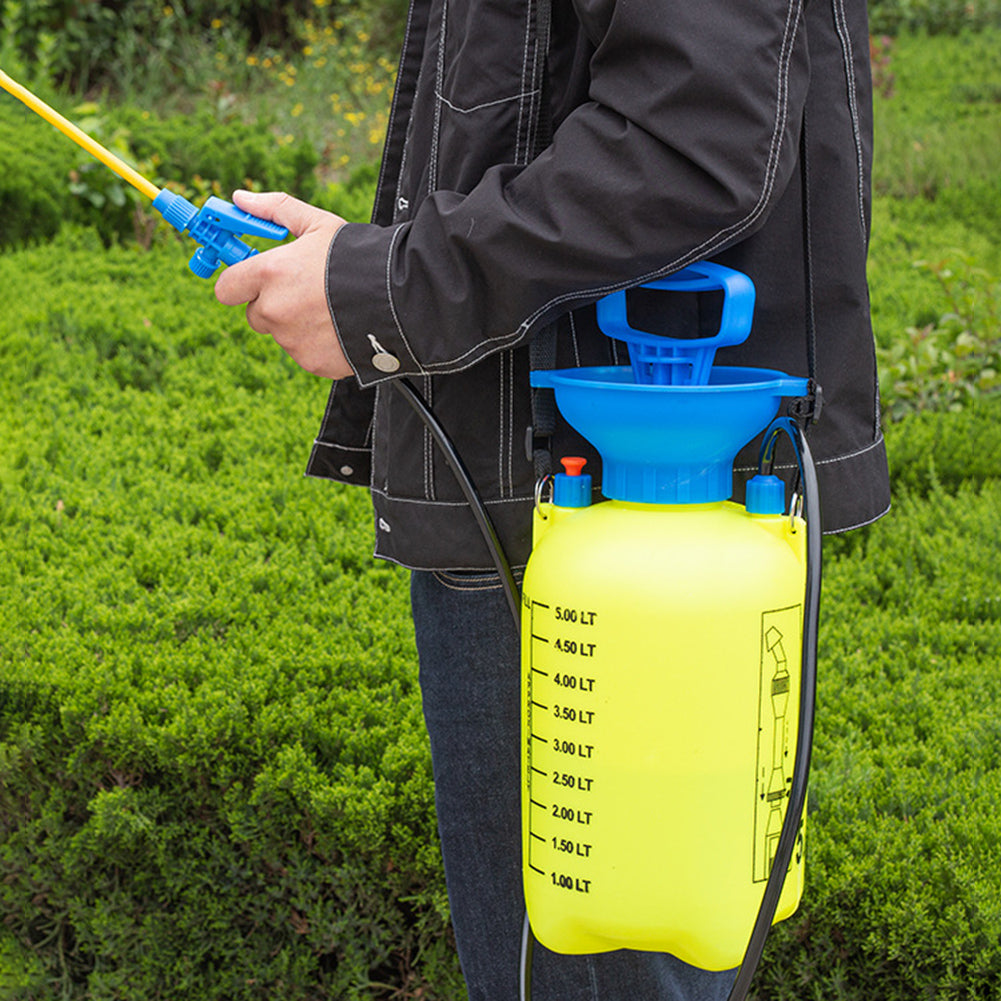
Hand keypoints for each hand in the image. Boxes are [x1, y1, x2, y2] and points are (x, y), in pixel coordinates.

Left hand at [214, 191, 353, 379]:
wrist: (398, 298)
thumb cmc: (356, 257)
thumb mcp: (318, 223)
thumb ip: (275, 209)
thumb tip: (241, 198)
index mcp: (269, 273)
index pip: (226, 288)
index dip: (238, 284)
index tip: (251, 280)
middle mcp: (274, 310)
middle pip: (255, 315)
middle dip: (273, 305)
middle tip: (304, 293)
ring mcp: (292, 340)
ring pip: (283, 335)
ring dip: (298, 325)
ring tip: (331, 310)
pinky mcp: (312, 362)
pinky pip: (305, 354)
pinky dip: (318, 345)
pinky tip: (340, 328)